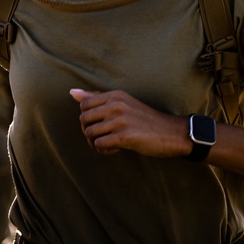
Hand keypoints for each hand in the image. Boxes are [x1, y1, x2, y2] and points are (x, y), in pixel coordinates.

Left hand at [70, 89, 185, 156]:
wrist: (170, 132)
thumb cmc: (145, 119)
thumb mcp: (123, 103)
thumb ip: (98, 98)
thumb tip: (72, 92)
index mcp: (116, 95)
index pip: (84, 105)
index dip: (88, 118)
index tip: (100, 124)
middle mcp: (117, 105)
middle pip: (84, 120)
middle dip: (89, 131)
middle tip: (103, 136)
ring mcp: (120, 120)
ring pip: (90, 133)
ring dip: (96, 143)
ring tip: (110, 143)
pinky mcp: (124, 136)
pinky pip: (99, 145)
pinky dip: (104, 150)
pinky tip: (116, 149)